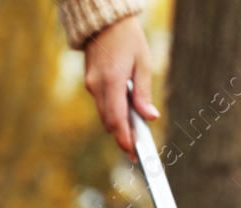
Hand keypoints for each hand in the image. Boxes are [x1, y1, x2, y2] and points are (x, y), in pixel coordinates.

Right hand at [82, 14, 156, 158]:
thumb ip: (143, 93)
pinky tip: (126, 114)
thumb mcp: (142, 63)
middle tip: (137, 149)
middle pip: (109, 122)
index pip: (117, 119)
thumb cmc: (128, 38)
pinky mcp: (90, 83)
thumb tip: (150, 117)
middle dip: (122, 136)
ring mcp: (91, 85)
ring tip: (135, 132)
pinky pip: (102, 104)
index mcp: (111, 81)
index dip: (125, 139)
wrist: (104, 21)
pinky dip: (113, 112)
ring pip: (104, 115)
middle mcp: (97, 86)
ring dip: (118, 124)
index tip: (133, 154)